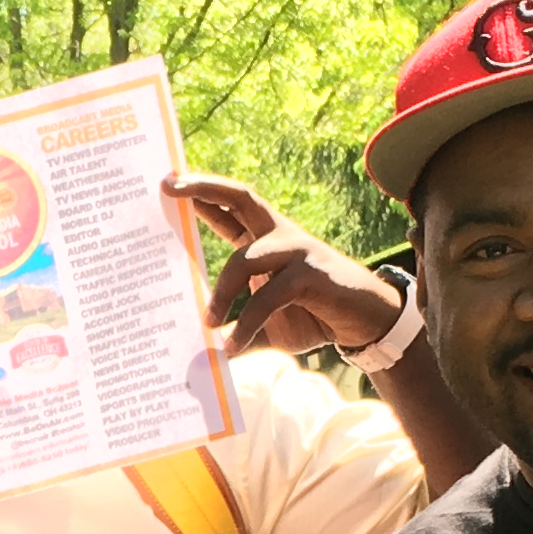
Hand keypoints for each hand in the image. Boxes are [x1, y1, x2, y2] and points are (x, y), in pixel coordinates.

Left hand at [170, 175, 404, 359]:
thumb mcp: (265, 324)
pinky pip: (269, 297)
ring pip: (245, 259)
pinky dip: (248, 322)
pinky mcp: (312, 274)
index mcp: (265, 239)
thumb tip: (200, 351)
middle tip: (170, 187)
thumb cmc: (312, 316)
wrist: (365, 325)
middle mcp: (279, 236)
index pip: (229, 207)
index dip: (201, 192)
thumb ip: (235, 328)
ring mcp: (297, 250)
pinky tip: (233, 345)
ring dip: (222, 292)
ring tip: (208, 323)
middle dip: (203, 189)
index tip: (167, 182)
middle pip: (240, 197)